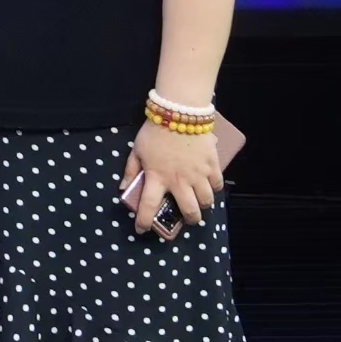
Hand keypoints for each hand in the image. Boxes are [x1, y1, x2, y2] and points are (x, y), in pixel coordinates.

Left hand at [124, 114, 227, 230]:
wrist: (179, 111)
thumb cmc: (155, 131)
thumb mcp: (137, 150)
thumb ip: (131, 171)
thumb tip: (122, 188)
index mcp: (157, 177)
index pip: (149, 206)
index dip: (144, 222)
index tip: (142, 230)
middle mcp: (179, 181)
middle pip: (190, 211)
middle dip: (189, 220)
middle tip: (187, 218)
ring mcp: (198, 174)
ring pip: (207, 201)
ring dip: (203, 205)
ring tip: (200, 202)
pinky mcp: (212, 165)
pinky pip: (218, 185)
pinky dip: (214, 188)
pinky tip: (209, 185)